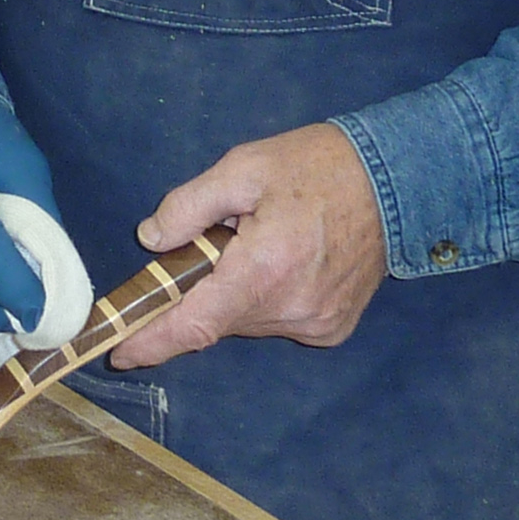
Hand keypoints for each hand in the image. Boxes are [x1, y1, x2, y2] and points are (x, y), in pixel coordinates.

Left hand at [110, 123, 386, 369]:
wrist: (398, 181)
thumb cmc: (318, 166)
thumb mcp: (245, 166)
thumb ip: (190, 205)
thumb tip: (152, 240)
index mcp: (263, 270)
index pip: (195, 324)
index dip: (153, 343)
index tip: (119, 353)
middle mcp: (290, 309)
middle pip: (219, 318)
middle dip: (201, 290)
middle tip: (212, 242)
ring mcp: (316, 324)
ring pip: (249, 320)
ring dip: (237, 291)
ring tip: (260, 241)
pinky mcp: (334, 328)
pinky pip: (280, 321)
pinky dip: (268, 298)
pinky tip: (286, 261)